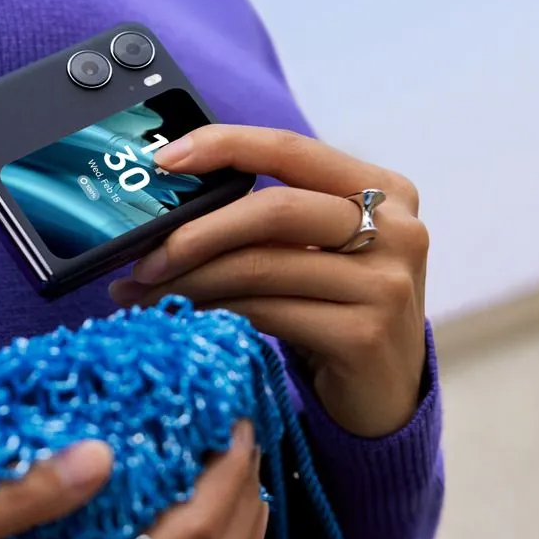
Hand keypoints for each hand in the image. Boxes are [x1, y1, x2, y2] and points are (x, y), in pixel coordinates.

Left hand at [109, 126, 428, 437]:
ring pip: (259, 267)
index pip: (291, 149)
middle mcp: (396, 230)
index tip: (164, 161)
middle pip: (271, 210)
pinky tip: (184, 317)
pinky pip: (265, 313)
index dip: (224, 146)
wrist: (386, 392)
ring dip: (189, 280)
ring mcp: (385, 285)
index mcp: (384, 190)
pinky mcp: (363, 335)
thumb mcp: (317, 252)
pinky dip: (213, 312)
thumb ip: (270, 222)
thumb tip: (167, 208)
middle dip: (193, 233)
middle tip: (141, 259)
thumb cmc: (337, 310)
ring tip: (143, 294)